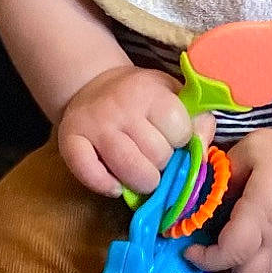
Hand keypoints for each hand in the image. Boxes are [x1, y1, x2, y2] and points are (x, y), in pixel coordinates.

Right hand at [58, 65, 209, 197]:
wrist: (94, 86)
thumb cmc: (143, 98)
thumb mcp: (175, 96)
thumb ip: (198, 120)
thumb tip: (202, 151)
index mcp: (151, 91)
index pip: (181, 131)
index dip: (182, 141)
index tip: (174, 138)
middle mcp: (121, 106)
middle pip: (158, 155)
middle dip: (163, 164)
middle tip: (156, 157)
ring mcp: (95, 124)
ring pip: (131, 171)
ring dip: (143, 182)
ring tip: (143, 175)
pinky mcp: (70, 141)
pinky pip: (91, 176)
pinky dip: (107, 186)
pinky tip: (115, 184)